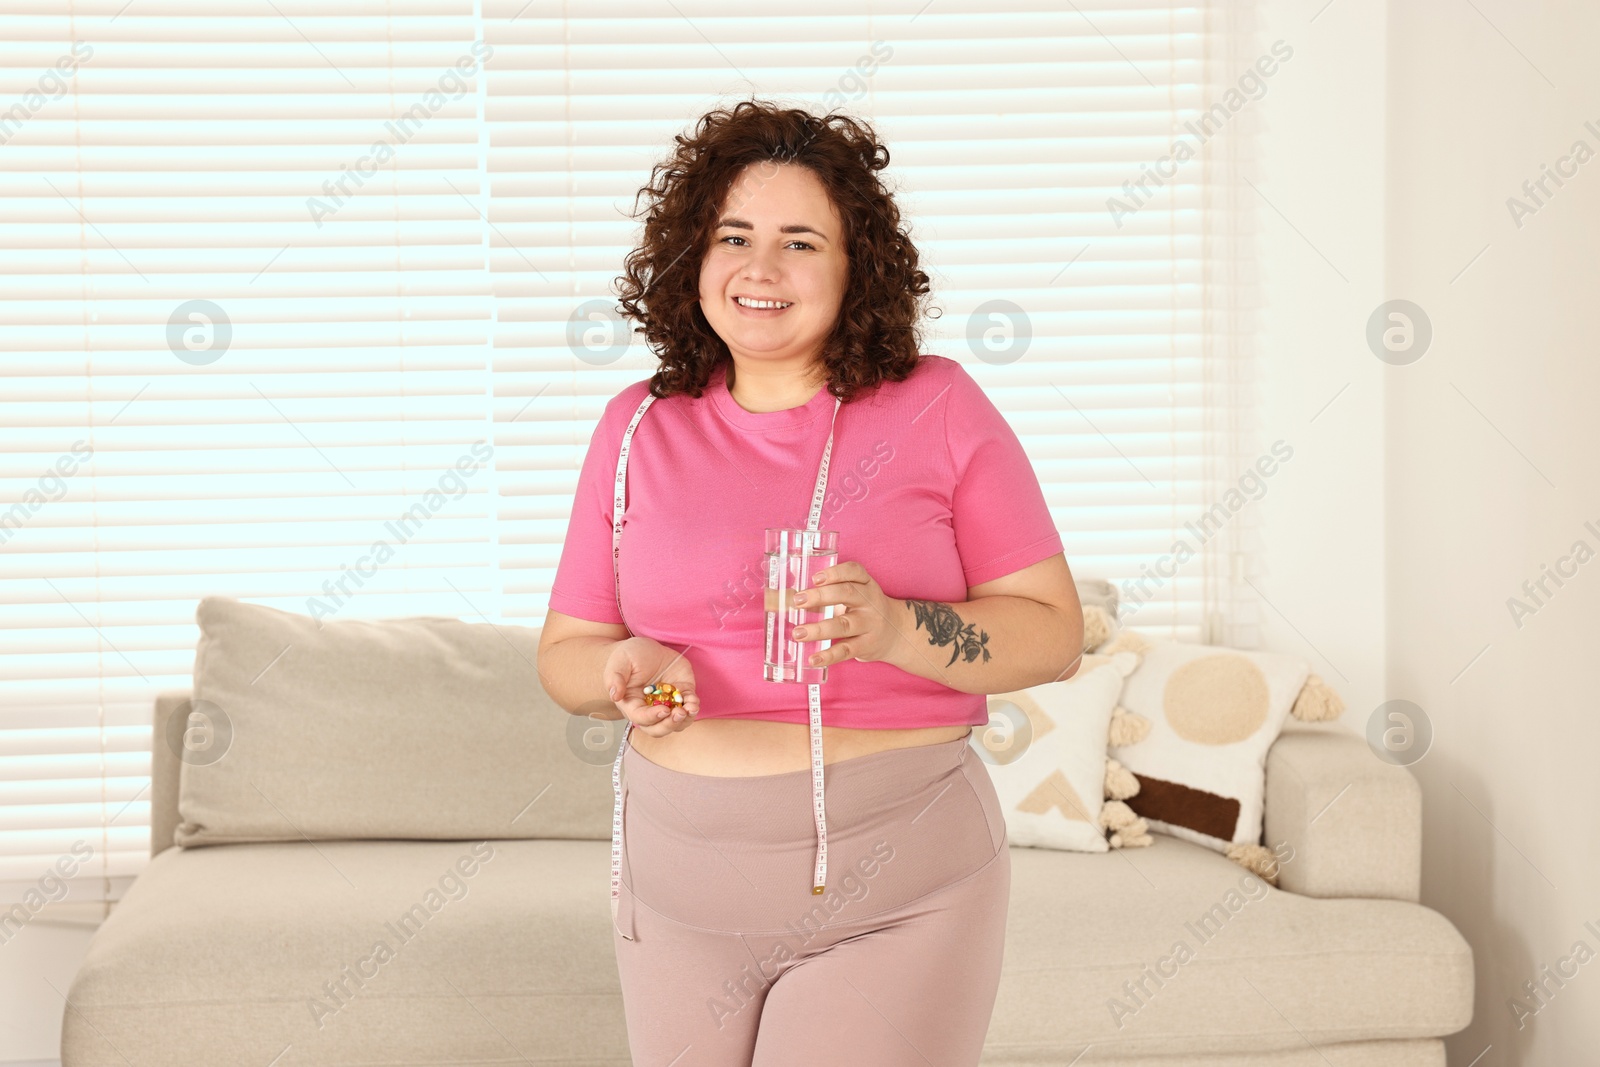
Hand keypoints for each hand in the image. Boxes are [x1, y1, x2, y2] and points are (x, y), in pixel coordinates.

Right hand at [602, 637, 701, 737]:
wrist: (646, 648)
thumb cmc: (629, 656)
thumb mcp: (619, 662)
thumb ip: (615, 678)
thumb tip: (615, 696)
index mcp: (632, 705)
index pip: (641, 718)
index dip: (653, 717)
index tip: (664, 710)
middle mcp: (650, 709)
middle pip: (659, 728)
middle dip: (670, 724)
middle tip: (679, 713)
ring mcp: (668, 703)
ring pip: (677, 723)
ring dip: (685, 720)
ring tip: (690, 708)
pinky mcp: (682, 694)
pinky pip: (689, 706)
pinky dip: (693, 707)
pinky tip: (693, 702)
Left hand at [787, 560, 906, 669]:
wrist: (897, 633)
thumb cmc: (864, 610)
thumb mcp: (854, 595)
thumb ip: (824, 593)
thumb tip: (778, 597)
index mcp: (866, 584)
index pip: (854, 571)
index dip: (835, 573)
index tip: (815, 578)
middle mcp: (870, 601)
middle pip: (847, 594)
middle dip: (821, 596)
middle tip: (797, 600)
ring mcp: (870, 624)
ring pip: (844, 624)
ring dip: (819, 629)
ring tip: (798, 633)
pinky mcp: (867, 645)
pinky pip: (846, 650)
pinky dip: (828, 655)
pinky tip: (813, 658)